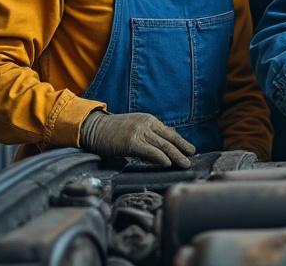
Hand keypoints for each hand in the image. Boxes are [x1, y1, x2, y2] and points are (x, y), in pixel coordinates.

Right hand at [79, 110, 194, 168]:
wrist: (94, 128)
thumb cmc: (113, 131)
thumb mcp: (135, 127)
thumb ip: (149, 134)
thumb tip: (165, 144)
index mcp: (149, 120)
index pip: (170, 133)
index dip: (182, 142)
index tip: (191, 150)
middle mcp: (147, 124)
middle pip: (169, 139)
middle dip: (182, 150)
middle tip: (191, 159)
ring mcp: (139, 133)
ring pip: (163, 146)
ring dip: (176, 156)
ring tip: (184, 164)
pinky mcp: (131, 142)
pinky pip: (150, 151)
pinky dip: (161, 157)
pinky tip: (168, 163)